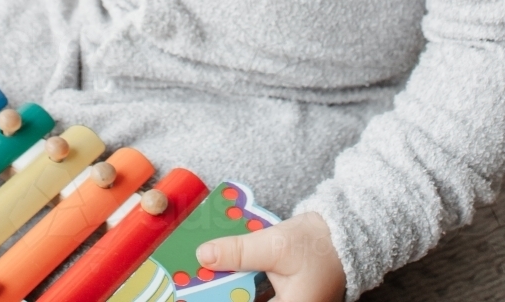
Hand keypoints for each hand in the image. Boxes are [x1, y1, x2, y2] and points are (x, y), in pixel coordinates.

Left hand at [196, 211, 345, 301]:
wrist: (342, 236)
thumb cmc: (317, 244)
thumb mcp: (275, 244)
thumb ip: (240, 251)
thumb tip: (204, 256)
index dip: (219, 298)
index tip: (189, 294)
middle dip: (220, 291)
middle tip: (191, 281)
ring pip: (245, 298)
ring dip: (226, 287)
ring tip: (200, 275)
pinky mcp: (279, 300)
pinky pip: (253, 295)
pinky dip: (237, 284)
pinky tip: (220, 270)